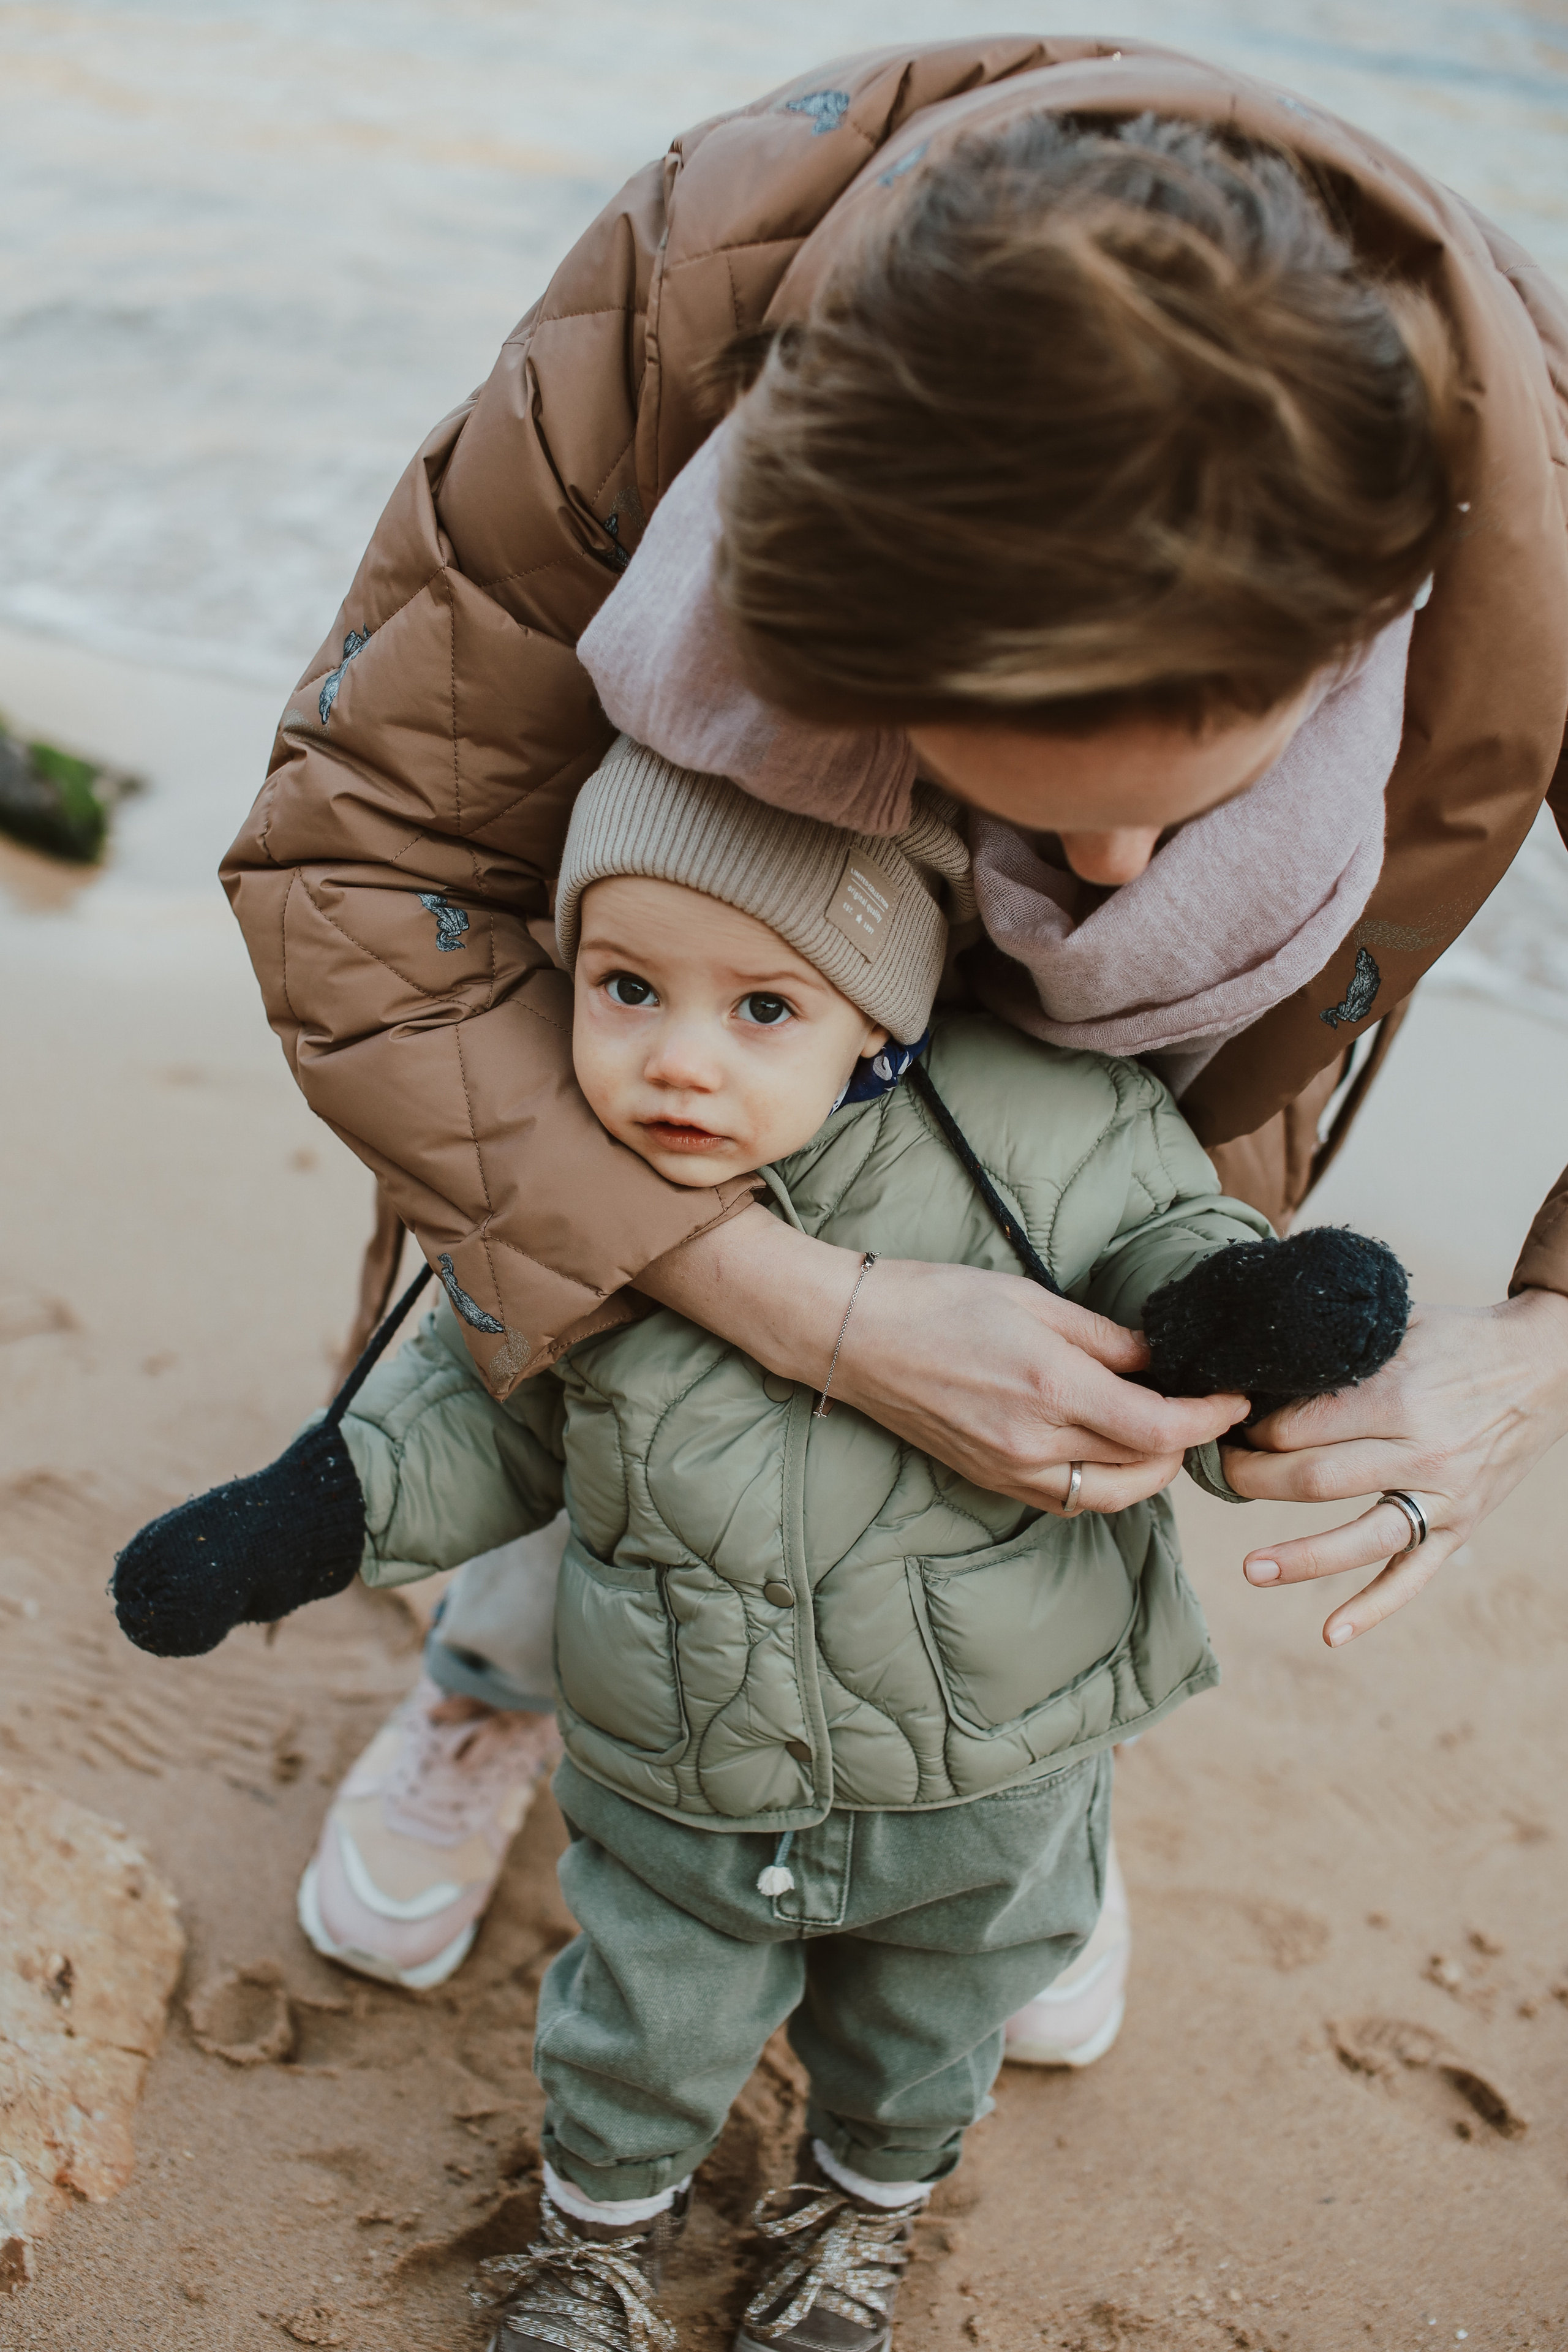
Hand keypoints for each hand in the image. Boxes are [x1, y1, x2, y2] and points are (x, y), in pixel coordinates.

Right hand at [638, 1205, 1247, 1512]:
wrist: (854, 1336)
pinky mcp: (991, 1479)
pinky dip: (1101, 1481)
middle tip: (1200, 1408)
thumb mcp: (1034, 1298)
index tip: (1234, 1399)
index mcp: (1053, 1385)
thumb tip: (1160, 1361)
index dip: (1211, 1418)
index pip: (1161, 1427)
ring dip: (1148, 1471)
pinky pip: (1067, 1498)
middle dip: (1185, 1445)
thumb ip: (1106, 1338)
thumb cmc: (938, 1300)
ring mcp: (1011, 1468)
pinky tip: (1104, 1446)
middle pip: (1145, 1471)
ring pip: (1110, 1496)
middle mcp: (1036, 1440)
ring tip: (1157, 1431)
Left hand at [1221, 1289, 1567, 1646]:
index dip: (1255, 1429)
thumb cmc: (1459, 1339)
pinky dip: (1374, 1608)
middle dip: (1255, 1479)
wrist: (1544, 1366)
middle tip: (1223, 1473)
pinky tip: (1331, 1632)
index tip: (1232, 1425)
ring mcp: (1445, 1495)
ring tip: (1250, 1569)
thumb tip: (1262, 1373)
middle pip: (1316, 1480)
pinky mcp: (1462, 1525)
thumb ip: (1338, 1353)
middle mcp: (1422, 1451)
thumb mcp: (1397, 1327)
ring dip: (1299, 1558)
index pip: (1302, 1426)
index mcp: (1399, 1394)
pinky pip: (1413, 1575)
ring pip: (1360, 1537)